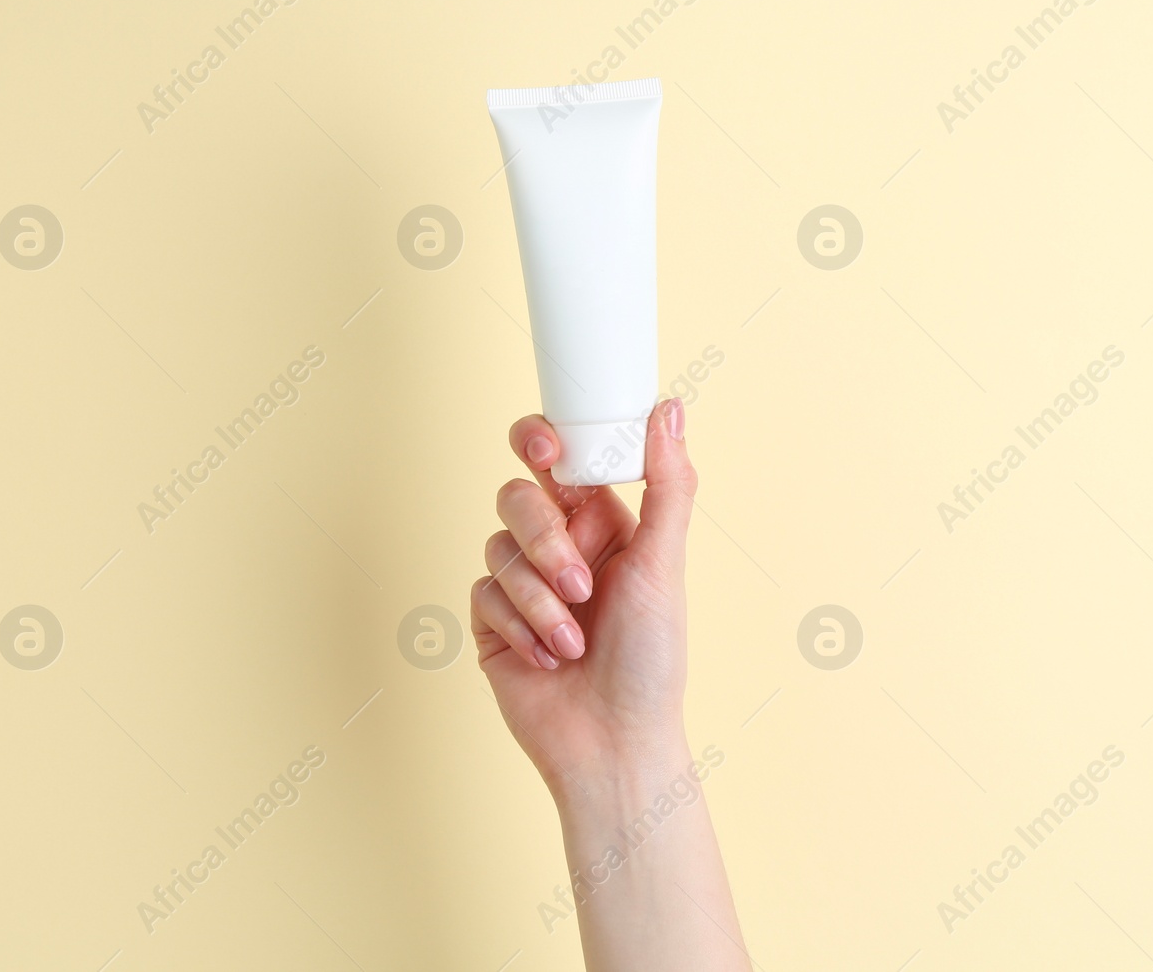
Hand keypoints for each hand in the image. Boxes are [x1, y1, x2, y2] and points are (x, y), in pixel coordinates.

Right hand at [470, 398, 694, 798]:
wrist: (612, 744)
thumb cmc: (651, 661)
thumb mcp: (666, 565)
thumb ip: (668, 483)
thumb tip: (670, 407)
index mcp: (605, 522)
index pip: (562, 457)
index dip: (542, 440)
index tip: (545, 447)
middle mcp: (561, 546)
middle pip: (518, 495)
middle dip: (544, 540)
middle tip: (577, 581)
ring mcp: (524, 583)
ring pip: (497, 545)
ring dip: (539, 598)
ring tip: (574, 640)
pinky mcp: (493, 621)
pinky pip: (482, 592)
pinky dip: (518, 626)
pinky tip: (548, 659)